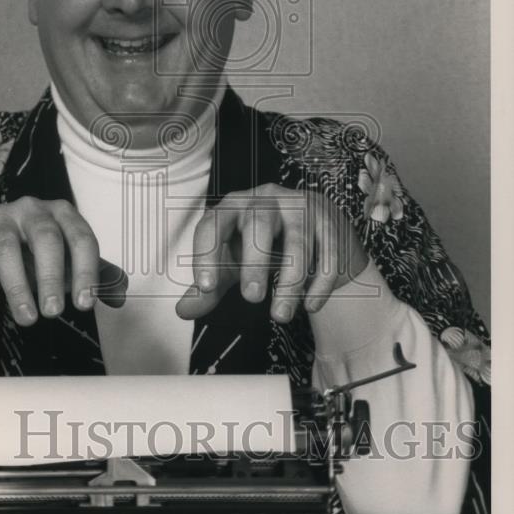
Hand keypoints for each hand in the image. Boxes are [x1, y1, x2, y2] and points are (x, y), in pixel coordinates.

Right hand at [0, 197, 126, 338]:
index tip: (85, 304)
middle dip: (51, 276)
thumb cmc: (31, 257)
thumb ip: (94, 277)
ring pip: (6, 247)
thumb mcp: (65, 264)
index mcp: (61, 213)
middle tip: (54, 312)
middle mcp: (30, 209)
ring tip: (27, 319)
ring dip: (17, 286)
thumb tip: (120, 296)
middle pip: (45, 236)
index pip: (80, 237)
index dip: (85, 270)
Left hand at [175, 184, 367, 323]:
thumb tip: (182, 310)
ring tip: (281, 315)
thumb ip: (211, 285)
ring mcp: (302, 206)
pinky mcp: (330, 221)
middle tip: (251, 299)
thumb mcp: (234, 263)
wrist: (316, 234)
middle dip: (254, 264)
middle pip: (259, 224)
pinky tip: (310, 306)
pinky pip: (327, 254)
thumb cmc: (266, 247)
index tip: (205, 287)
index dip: (206, 253)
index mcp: (234, 206)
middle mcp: (267, 198)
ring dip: (290, 283)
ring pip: (297, 242)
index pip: (213, 223)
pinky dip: (319, 284)